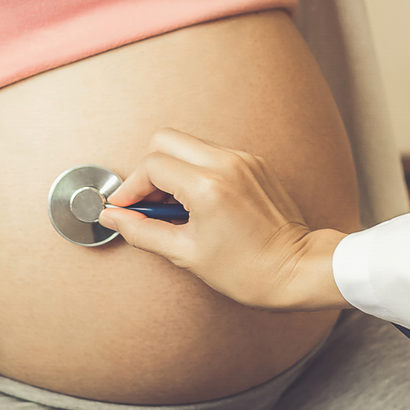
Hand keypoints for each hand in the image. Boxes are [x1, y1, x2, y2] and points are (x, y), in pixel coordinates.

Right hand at [101, 129, 348, 311]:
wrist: (296, 269)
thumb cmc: (249, 269)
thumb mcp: (186, 254)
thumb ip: (142, 231)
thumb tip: (113, 217)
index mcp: (208, 186)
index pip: (152, 166)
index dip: (131, 188)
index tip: (125, 208)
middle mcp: (227, 163)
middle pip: (166, 139)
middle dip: (149, 170)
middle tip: (148, 203)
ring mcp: (244, 160)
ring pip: (189, 144)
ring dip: (173, 169)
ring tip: (176, 208)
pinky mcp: (254, 163)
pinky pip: (212, 154)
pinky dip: (196, 171)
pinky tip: (198, 203)